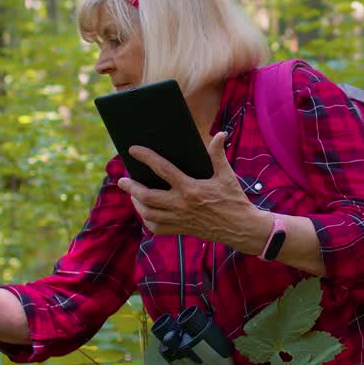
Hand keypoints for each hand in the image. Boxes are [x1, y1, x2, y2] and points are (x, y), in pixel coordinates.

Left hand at [118, 132, 269, 251]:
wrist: (241, 228)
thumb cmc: (234, 199)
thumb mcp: (227, 175)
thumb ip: (218, 155)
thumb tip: (219, 134)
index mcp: (191, 188)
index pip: (162, 169)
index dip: (146, 157)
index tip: (133, 150)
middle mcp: (182, 205)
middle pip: (147, 195)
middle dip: (131, 187)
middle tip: (122, 180)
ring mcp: (180, 219)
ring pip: (148, 213)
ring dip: (137, 203)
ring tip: (132, 194)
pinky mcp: (182, 230)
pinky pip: (157, 228)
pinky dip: (147, 220)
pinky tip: (146, 212)